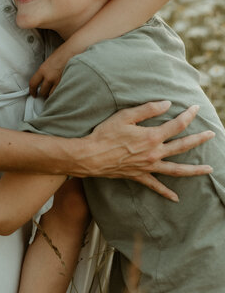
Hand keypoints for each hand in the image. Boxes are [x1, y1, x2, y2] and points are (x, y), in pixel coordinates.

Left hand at [29, 45, 70, 96]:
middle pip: (43, 92)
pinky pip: (61, 93)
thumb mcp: (49, 61)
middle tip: (45, 93)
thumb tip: (42, 80)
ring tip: (54, 93)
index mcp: (43, 70)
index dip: (32, 91)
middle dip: (43, 94)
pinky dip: (60, 94)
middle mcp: (50, 77)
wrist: (74, 50)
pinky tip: (61, 92)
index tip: (33, 94)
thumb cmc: (62, 53)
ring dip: (52, 95)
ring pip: (52, 95)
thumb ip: (44, 72)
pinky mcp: (67, 83)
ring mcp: (59, 81)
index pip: (33, 83)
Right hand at [78, 101, 214, 201]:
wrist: (91, 156)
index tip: (195, 108)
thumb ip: (148, 109)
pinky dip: (166, 193)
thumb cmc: (105, 133)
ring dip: (194, 170)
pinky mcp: (139, 176)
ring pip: (176, 170)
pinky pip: (156, 186)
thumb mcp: (125, 116)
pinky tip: (176, 198)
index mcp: (152, 136)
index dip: (188, 116)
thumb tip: (166, 104)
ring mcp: (148, 167)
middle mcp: (154, 153)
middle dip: (198, 139)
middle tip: (211, 134)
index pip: (176, 125)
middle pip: (182, 146)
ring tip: (209, 169)